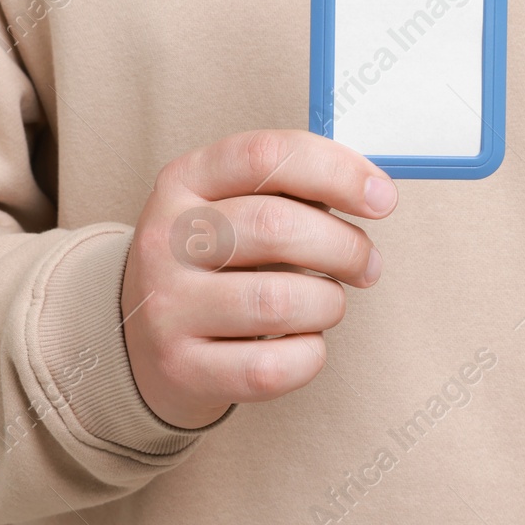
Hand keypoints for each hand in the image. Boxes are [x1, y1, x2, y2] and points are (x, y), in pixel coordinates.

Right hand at [119, 130, 395, 428]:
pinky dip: (310, 355)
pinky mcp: (180, 368)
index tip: (383, 197)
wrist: (141, 339)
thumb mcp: (233, 205)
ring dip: (328, 303)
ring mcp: (166, 307)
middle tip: (366, 264)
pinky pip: (272, 367)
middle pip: (278, 226)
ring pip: (281, 301)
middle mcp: (164, 239)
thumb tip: (373, 191)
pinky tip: (304, 342)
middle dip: (345, 246)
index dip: (336, 171)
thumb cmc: (215, 263)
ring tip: (327, 302)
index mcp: (183, 181)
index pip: (266, 156)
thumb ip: (294, 188)